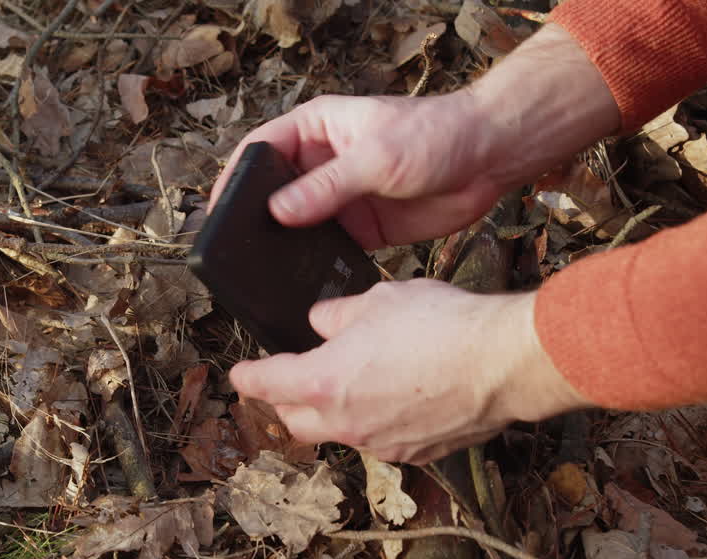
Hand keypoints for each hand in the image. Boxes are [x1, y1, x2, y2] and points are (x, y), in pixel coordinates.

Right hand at [209, 24, 618, 249]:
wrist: (489, 159)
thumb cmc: (436, 135)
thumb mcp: (377, 156)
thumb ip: (326, 186)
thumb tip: (277, 212)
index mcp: (316, 129)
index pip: (260, 151)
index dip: (233, 178)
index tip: (217, 210)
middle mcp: (322, 163)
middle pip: (273, 193)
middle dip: (254, 219)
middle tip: (233, 250)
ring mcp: (340, 197)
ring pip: (298, 225)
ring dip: (284, 245)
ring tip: (262, 271)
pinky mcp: (361, 228)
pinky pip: (328, 248)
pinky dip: (315, 263)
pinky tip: (303, 281)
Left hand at [228, 280, 587, 463]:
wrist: (502, 362)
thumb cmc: (441, 325)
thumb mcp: (378, 299)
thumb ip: (338, 315)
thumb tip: (322, 321)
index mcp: (322, 383)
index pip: (265, 384)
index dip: (248, 376)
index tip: (242, 373)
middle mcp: (345, 423)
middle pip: (295, 421)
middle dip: (287, 401)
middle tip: (294, 378)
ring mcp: (381, 445)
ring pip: (340, 433)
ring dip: (336, 413)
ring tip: (354, 382)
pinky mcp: (416, 454)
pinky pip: (381, 440)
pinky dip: (377, 422)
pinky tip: (397, 396)